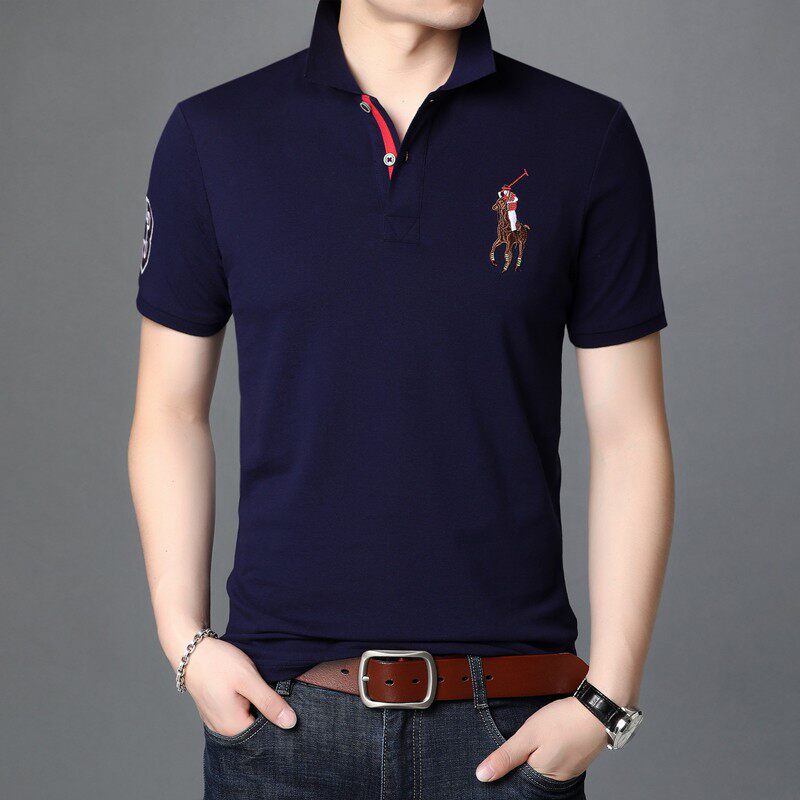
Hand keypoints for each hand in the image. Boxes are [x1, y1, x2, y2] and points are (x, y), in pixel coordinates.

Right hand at [180, 637, 296, 735]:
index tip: (282, 699)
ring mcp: (217, 722)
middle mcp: (224, 731)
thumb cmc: (219, 664)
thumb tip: (291, 723)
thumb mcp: (249, 680)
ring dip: (256, 706)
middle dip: (267, 712)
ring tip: (255, 687)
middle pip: (256, 728)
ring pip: (247, 719)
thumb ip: (269, 703)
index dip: (278, 717)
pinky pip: (237, 714)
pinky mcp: (215, 712)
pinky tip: (246, 689)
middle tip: (268, 688)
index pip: (267, 734)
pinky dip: (245, 703)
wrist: (191, 651)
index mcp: (233, 728)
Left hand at [475, 697, 606, 782]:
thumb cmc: (564, 721)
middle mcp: (557, 780)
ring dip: (537, 752)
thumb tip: (483, 776)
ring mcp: (569, 771)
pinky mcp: (577, 760)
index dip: (508, 763)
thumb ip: (505, 756)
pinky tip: (550, 737)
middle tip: (527, 736)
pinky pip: (557, 760)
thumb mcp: (528, 736)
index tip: (508, 748)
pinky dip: (550, 749)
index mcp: (542, 778)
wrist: (598, 710)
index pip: (516, 778)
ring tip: (539, 735)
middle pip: (531, 772)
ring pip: (544, 765)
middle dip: (524, 757)